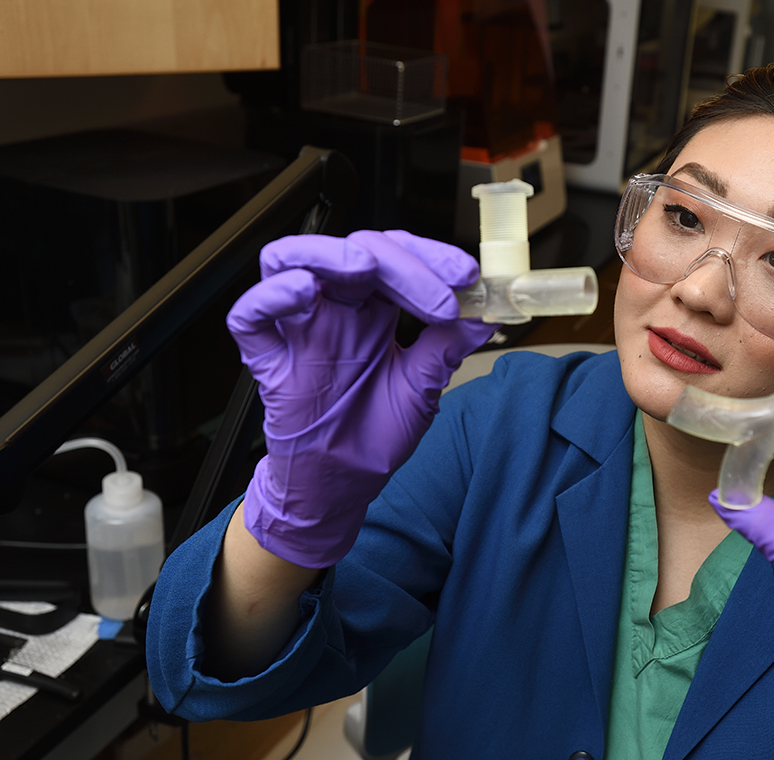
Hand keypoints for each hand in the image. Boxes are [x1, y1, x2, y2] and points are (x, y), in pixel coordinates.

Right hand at [226, 230, 496, 567]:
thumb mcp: (421, 388)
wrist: (343, 485)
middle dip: (400, 262)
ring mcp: (299, 330)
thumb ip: (446, 346)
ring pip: (289, 260)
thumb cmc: (375, 433)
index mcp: (374, 309)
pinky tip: (302, 293)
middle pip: (353, 252)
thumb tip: (486, 314)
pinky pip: (249, 316)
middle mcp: (335, 309)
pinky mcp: (268, 360)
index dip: (430, 257)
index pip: (396, 258)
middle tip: (440, 294)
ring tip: (365, 266)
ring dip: (327, 254)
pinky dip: (270, 297)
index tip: (468, 274)